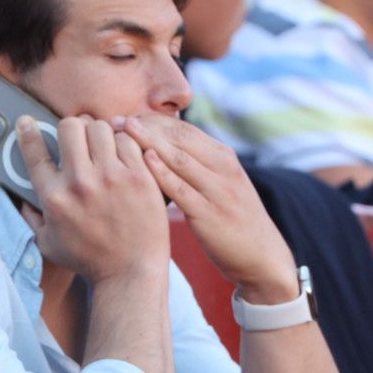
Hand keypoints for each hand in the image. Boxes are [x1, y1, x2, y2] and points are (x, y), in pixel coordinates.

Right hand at [17, 114, 168, 283]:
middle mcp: (80, 183)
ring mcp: (111, 177)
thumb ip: (33, 218)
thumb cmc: (89, 260)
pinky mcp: (138, 176)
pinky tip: (124, 154)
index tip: (27, 122)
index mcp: (54, 198)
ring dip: (99, 132)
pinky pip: (129, 140)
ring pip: (100, 127)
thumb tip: (23, 199)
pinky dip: (125, 142)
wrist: (129, 271)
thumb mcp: (48, 243)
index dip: (28, 131)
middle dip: (71, 127)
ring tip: (103, 144)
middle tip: (78, 137)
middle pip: (70, 126)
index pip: (34, 152)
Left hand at [126, 113, 299, 303]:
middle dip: (144, 127)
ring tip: (120, 132)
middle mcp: (223, 167)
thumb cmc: (229, 219)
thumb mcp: (216, 185)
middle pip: (178, 138)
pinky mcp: (210, 213)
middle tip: (112, 120)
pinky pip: (182, 189)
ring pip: (179, 158)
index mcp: (222, 157)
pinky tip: (141, 162)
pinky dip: (162, 173)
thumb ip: (192, 168)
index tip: (122, 117)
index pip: (182, 129)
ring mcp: (218, 189)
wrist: (260, 255)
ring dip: (147, 142)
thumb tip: (155, 152)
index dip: (151, 121)